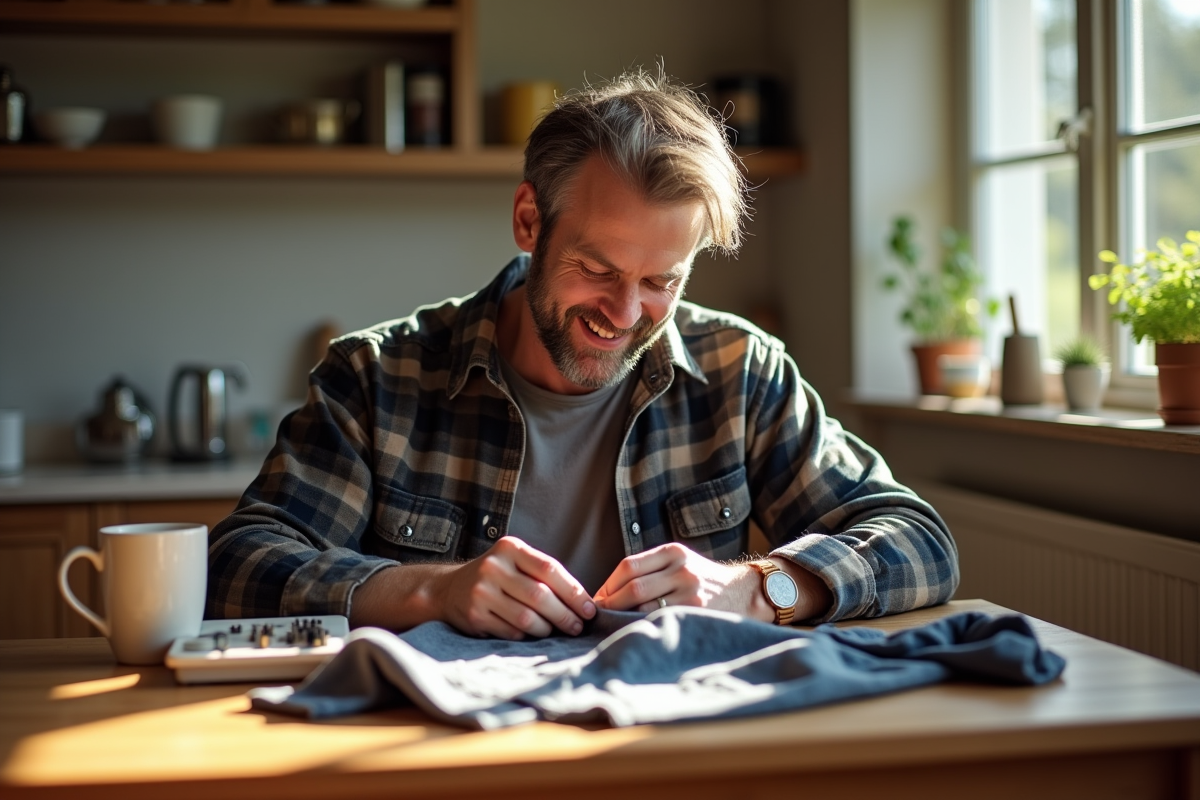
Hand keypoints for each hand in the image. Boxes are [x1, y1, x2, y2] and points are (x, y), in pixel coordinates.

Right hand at [434, 536, 595, 639]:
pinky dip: (526, 636)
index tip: (590, 609)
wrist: (449, 590)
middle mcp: (493, 567)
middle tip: (578, 627)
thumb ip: (545, 575)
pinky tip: (531, 635)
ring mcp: (481, 592)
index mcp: (510, 548)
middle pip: (540, 596)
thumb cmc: (497, 577)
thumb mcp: (516, 563)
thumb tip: (584, 603)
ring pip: (527, 618)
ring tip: (556, 631)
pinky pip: (511, 632)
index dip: (574, 592)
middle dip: (565, 615)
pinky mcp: (474, 616)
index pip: (550, 569)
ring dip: (548, 629)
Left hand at [593, 543, 760, 615]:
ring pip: (643, 605)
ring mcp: (689, 591)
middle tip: (598, 615)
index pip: (628, 566)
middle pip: (633, 586)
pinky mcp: (695, 611)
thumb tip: (608, 592)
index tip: (598, 599)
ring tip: (612, 625)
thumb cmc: (703, 580)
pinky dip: (641, 625)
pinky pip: (659, 619)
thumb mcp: (681, 562)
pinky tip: (634, 630)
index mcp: (673, 552)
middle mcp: (681, 568)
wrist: (744, 593)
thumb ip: (651, 569)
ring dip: (622, 616)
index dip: (608, 585)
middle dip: (611, 603)